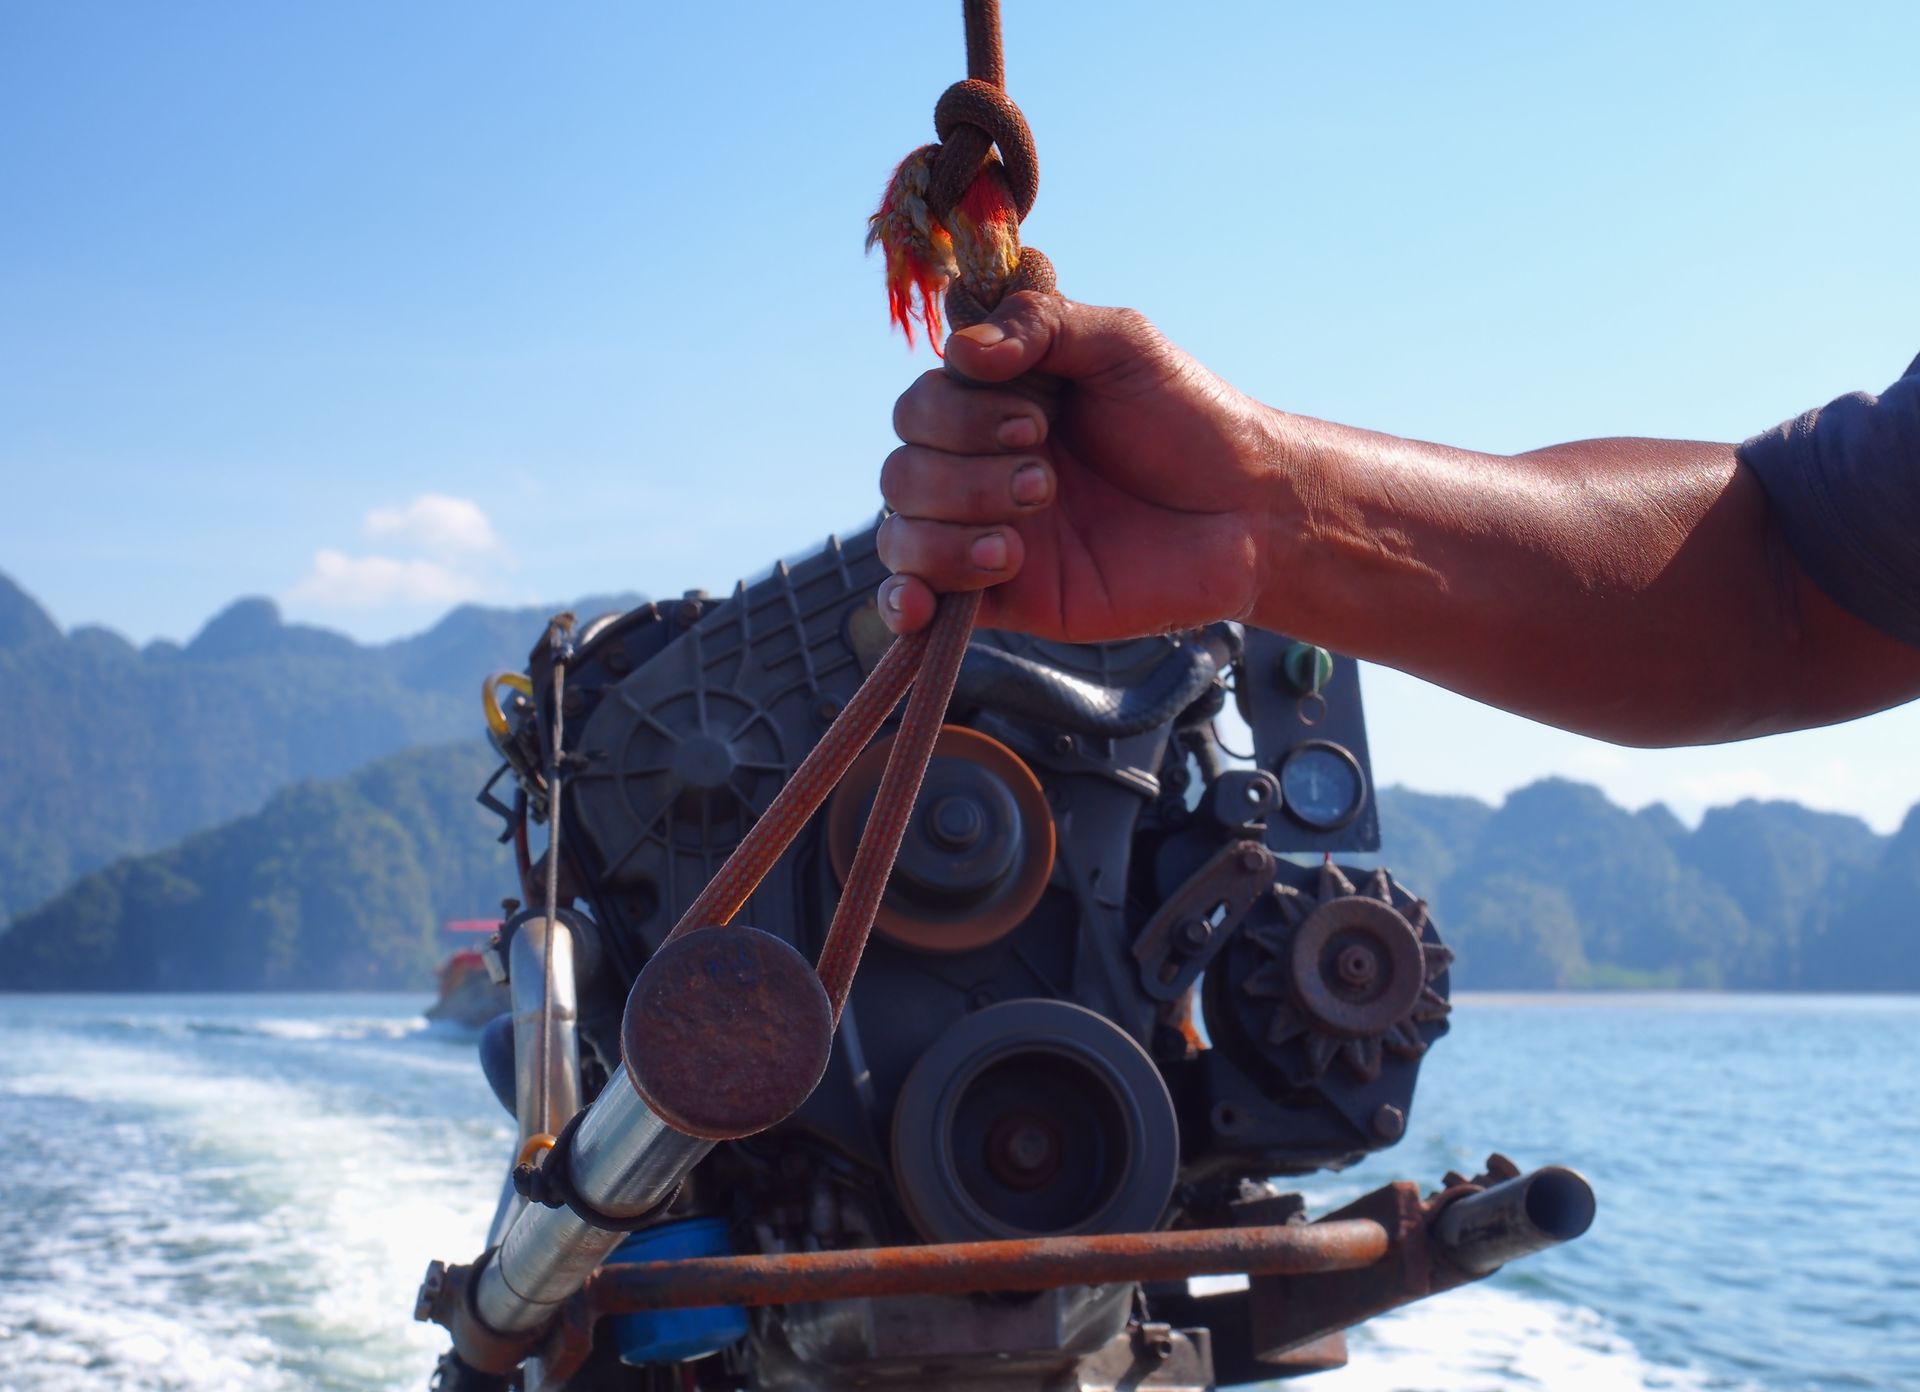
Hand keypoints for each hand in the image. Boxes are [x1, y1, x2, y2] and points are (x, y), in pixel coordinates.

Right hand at [876, 293, 1283, 639]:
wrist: (1249, 511)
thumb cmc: (1191, 419)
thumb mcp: (1123, 344)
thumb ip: (1042, 325)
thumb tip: (960, 350)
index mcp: (996, 405)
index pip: (920, 406)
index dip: (959, 414)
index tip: (1039, 419)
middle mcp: (980, 467)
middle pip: (904, 471)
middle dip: (965, 476)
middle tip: (1047, 482)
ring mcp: (987, 535)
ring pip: (904, 535)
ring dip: (948, 535)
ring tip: (1017, 546)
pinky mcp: (1007, 600)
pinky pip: (924, 605)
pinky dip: (903, 604)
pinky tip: (920, 605)